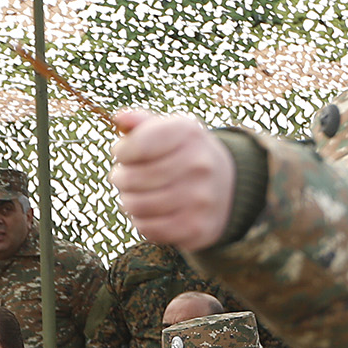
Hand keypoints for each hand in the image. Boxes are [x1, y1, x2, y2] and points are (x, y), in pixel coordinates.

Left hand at [110, 110, 236, 254]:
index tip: (122, 154)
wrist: (228, 186)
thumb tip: (120, 118)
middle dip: (120, 178)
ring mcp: (199, 198)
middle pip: (133, 178)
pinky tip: (148, 212)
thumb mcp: (171, 130)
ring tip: (133, 194)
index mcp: (188, 133)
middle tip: (124, 178)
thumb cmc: (186, 154)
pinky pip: (148, 229)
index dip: (121, 152)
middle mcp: (198, 164)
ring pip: (137, 205)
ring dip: (127, 201)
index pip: (138, 145)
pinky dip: (141, 221)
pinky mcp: (195, 227)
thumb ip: (142, 123)